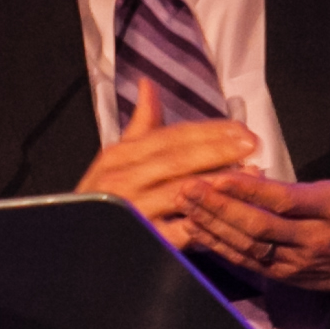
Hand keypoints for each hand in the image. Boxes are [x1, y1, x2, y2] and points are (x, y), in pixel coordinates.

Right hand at [77, 81, 260, 247]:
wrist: (76, 244)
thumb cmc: (104, 197)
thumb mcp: (116, 158)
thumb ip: (141, 125)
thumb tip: (149, 85)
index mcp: (120, 156)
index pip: (170, 137)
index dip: (207, 131)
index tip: (240, 128)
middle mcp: (125, 180)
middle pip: (179, 160)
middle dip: (219, 150)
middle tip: (253, 144)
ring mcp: (134, 211)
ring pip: (183, 192)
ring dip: (219, 183)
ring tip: (252, 175)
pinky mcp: (144, 240)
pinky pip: (181, 231)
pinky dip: (206, 222)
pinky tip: (230, 215)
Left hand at [181, 111, 329, 325]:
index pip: (287, 201)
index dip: (252, 190)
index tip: (221, 174)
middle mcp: (315, 239)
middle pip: (259, 227)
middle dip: (220, 208)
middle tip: (186, 187)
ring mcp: (299, 262)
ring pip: (248, 247)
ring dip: (213, 227)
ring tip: (183, 204)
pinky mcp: (288, 276)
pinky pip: (249, 263)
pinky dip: (221, 248)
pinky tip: (197, 230)